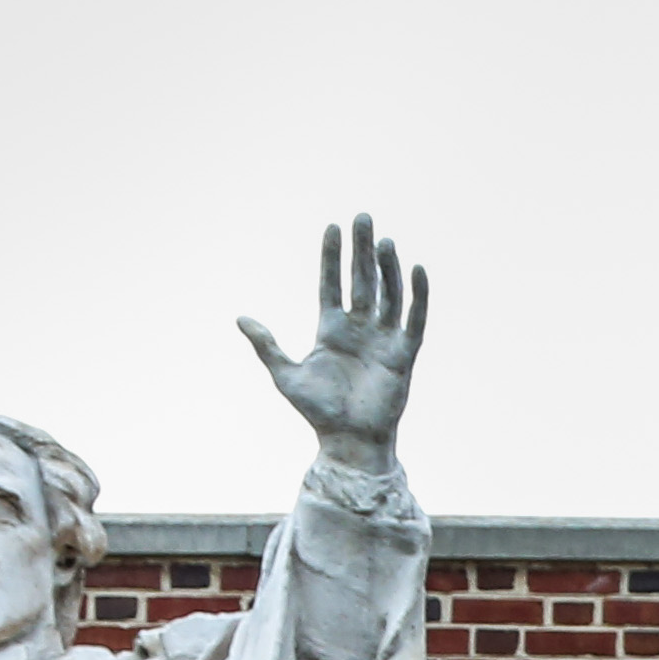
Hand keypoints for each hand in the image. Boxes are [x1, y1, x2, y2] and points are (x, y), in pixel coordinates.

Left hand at [240, 213, 427, 469]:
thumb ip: (267, 346)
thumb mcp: (285, 376)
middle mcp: (359, 329)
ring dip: (387, 267)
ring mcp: (382, 340)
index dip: (332, 257)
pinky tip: (416, 269)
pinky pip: (414, 319)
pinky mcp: (403, 355)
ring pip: (388, 294)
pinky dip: (417, 295)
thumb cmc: (317, 412)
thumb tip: (241, 318)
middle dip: (361, 250)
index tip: (332, 227)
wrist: (348, 442)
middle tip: (362, 217)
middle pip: (362, 280)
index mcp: (331, 330)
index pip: (332, 283)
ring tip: (383, 240)